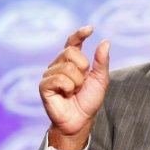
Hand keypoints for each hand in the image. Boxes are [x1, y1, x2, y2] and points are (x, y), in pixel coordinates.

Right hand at [39, 26, 109, 149]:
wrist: (80, 120)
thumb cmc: (88, 100)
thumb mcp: (100, 79)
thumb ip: (102, 61)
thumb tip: (105, 41)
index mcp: (71, 61)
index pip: (72, 42)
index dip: (79, 34)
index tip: (90, 29)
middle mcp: (58, 65)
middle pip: (71, 52)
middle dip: (82, 68)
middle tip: (81, 83)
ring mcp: (49, 74)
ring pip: (67, 68)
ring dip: (77, 82)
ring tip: (74, 92)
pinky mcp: (44, 86)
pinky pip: (59, 79)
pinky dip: (68, 88)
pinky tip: (66, 95)